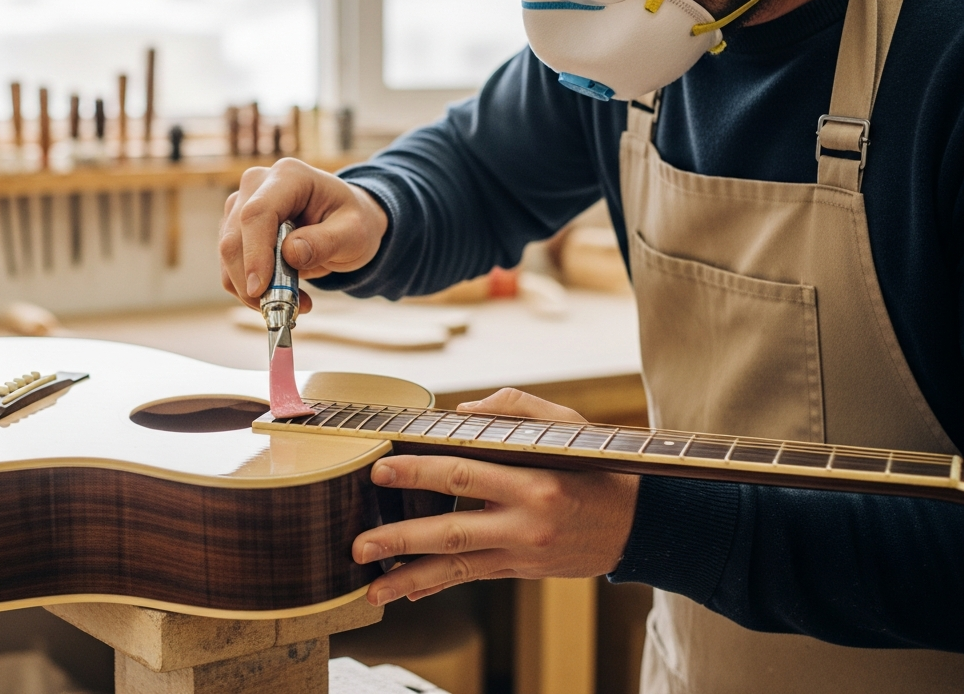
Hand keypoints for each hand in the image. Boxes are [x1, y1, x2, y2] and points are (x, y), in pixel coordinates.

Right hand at [219, 158, 388, 310]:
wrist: (344, 222)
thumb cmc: (352, 222)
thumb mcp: (354, 233)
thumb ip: (325, 242)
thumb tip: (290, 254)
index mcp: (288, 176)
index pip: (257, 213)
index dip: (254, 253)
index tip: (260, 289)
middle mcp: (257, 185)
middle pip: (234, 237)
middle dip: (251, 280)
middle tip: (282, 309)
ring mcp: (241, 206)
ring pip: (227, 256)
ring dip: (251, 290)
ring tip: (294, 304)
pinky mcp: (235, 229)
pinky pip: (231, 266)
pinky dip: (251, 290)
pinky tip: (283, 296)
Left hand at [353, 388, 640, 604]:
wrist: (642, 525)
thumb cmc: (598, 466)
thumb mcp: (566, 425)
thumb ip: (514, 409)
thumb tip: (460, 415)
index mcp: (535, 481)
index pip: (466, 474)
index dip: (420, 473)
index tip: (380, 471)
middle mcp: (526, 523)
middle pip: (452, 530)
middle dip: (401, 538)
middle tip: (360, 543)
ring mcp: (522, 553)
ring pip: (457, 567)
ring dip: (410, 579)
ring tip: (371, 588)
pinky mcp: (521, 570)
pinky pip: (472, 577)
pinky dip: (438, 584)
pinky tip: (408, 593)